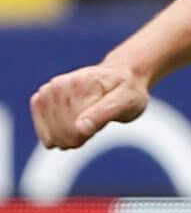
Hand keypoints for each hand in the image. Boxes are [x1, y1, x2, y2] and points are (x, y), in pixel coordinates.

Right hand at [31, 63, 149, 149]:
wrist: (119, 75)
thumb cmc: (126, 92)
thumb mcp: (127, 103)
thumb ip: (104, 114)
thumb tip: (80, 128)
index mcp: (81, 85)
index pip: (73, 128)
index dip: (83, 137)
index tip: (95, 128)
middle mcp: (60, 85)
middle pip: (61, 132)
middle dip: (76, 138)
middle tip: (92, 125)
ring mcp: (48, 90)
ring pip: (50, 133)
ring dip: (66, 136)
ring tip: (83, 123)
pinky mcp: (41, 97)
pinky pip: (42, 127)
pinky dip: (54, 133)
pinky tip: (68, 126)